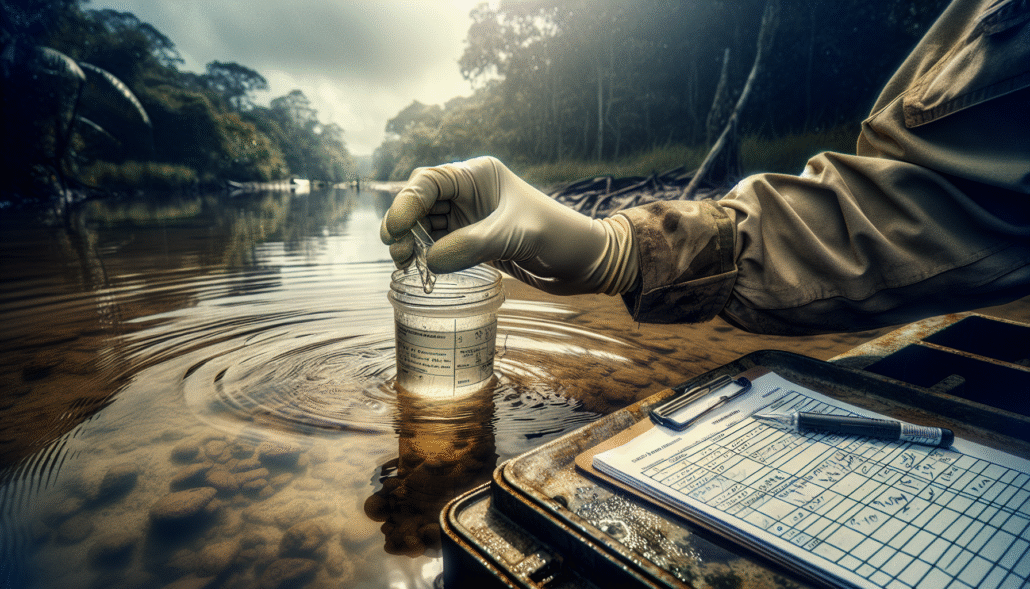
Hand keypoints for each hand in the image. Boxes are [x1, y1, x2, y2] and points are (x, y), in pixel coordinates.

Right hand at [380, 156, 637, 294]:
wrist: (584, 262)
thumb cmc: (559, 236)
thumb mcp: (516, 236)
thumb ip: (473, 245)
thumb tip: (430, 260)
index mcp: (478, 175)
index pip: (430, 180)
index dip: (407, 201)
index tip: (396, 227)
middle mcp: (469, 193)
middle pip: (420, 203)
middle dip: (404, 225)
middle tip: (397, 251)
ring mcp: (469, 218)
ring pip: (425, 226)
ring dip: (410, 243)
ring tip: (404, 264)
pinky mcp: (471, 242)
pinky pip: (438, 246)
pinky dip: (425, 256)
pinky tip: (419, 270)